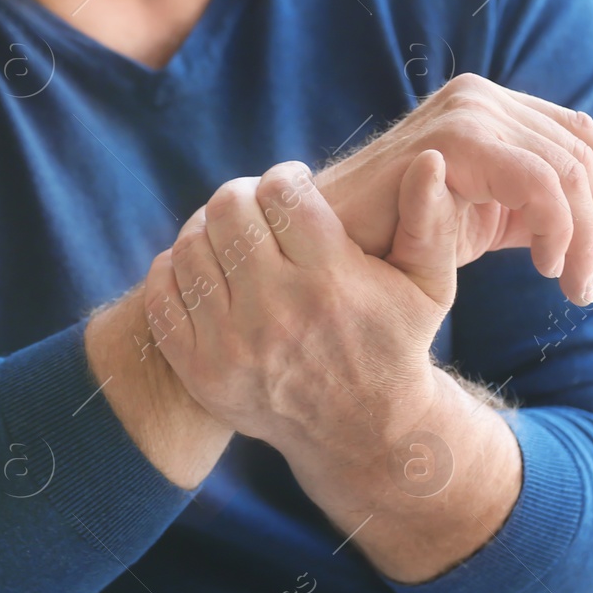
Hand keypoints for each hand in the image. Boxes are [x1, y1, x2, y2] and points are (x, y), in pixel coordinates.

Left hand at [143, 154, 460, 513]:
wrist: (362, 432)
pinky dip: (174, 270)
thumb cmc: (395, 343)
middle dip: (242, 194)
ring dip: (206, 229)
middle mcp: (279, 313)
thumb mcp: (429, 286)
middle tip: (256, 205)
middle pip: (228, 210)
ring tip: (231, 236)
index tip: (294, 186)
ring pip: (190, 246)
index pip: (282, 193)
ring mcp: (233, 346)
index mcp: (332, 282)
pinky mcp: (201, 372)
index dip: (285, 177)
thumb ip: (430, 221)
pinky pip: (162, 295)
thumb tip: (430, 159)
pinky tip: (205, 270)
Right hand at [316, 74, 592, 305]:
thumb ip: (534, 213)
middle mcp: (481, 97)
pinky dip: (557, 229)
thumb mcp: (481, 221)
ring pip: (568, 171)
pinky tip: (548, 269)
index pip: (579, 132)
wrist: (326, 252)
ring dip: (585, 239)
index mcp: (489, 108)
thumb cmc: (392, 242)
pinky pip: (539, 182)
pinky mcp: (456, 141)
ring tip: (577, 290)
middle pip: (581, 153)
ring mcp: (467, 112)